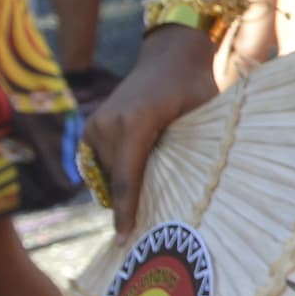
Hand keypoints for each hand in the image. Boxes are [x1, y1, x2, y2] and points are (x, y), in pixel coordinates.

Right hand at [85, 25, 219, 234]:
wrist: (170, 56)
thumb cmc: (194, 86)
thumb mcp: (203, 117)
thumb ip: (192, 149)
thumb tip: (193, 191)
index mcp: (136, 122)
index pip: (128, 178)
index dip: (126, 212)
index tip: (124, 239)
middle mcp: (108, 123)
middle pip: (116, 180)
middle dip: (129, 204)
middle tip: (146, 228)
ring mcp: (95, 123)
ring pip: (106, 174)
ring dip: (122, 188)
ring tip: (144, 200)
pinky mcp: (91, 126)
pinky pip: (101, 162)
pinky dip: (116, 174)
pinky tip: (136, 181)